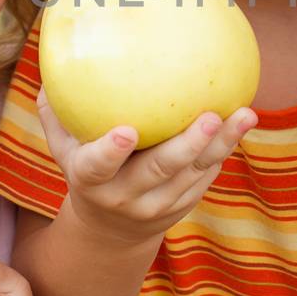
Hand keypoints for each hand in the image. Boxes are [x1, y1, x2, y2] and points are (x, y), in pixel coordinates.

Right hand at [37, 88, 256, 244]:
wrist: (109, 230)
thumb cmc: (85, 167)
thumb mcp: (65, 148)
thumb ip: (57, 113)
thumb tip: (51, 65)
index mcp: (90, 180)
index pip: (97, 166)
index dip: (110, 151)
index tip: (128, 130)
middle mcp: (124, 196)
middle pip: (160, 170)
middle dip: (187, 145)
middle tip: (211, 116)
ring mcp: (156, 206)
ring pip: (193, 174)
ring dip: (222, 145)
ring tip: (245, 113)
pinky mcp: (182, 207)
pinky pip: (206, 177)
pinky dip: (224, 150)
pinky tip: (242, 121)